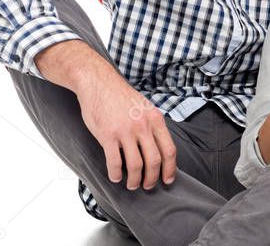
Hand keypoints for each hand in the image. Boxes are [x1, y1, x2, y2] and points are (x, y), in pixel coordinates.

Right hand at [74, 69, 177, 190]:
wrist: (99, 83)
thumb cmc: (121, 97)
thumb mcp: (145, 107)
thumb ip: (152, 125)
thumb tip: (159, 146)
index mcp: (155, 119)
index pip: (169, 150)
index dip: (170, 168)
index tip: (168, 180)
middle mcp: (143, 126)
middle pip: (154, 161)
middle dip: (152, 178)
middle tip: (148, 186)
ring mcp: (125, 131)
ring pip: (136, 165)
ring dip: (134, 180)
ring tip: (132, 185)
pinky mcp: (108, 136)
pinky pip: (115, 162)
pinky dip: (116, 174)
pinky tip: (115, 177)